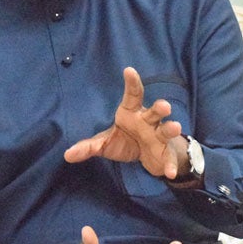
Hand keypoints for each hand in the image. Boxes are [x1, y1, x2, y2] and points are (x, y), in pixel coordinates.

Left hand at [64, 67, 186, 178]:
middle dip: (160, 108)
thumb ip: (88, 147)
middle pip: (155, 112)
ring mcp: (159, 137)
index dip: (132, 83)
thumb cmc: (125, 140)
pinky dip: (170, 165)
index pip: (133, 95)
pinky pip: (169, 159)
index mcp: (132, 113)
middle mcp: (148, 121)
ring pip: (166, 130)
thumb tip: (67, 154)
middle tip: (164, 105)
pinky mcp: (166, 154)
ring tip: (175, 127)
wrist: (148, 156)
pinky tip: (170, 173)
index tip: (129, 70)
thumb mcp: (105, 143)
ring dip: (170, 129)